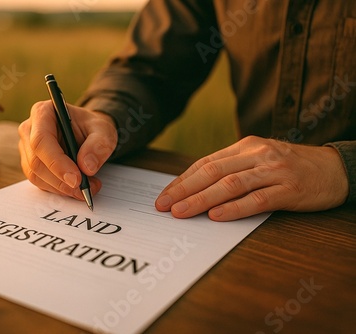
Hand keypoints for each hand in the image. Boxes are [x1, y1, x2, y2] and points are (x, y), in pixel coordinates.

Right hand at [19, 100, 117, 200]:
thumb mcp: (104, 130)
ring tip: (87, 187)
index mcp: (43, 113)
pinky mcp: (30, 164)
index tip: (76, 179)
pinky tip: (76, 187)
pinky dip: (59, 189)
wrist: (88, 133)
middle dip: (61, 180)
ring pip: (36, 175)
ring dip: (61, 187)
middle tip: (85, 189)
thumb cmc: (92, 128)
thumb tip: (86, 167)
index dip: (57, 163)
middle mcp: (29, 129)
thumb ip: (99, 145)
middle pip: (36, 161)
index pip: (41, 140)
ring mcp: (27, 148)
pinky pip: (40, 182)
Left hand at [155, 136, 348, 220]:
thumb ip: (232, 168)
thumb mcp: (259, 159)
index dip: (182, 180)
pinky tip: (217, 216)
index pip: (206, 163)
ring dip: (202, 199)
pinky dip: (235, 208)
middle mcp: (258, 154)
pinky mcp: (290, 189)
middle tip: (164, 205)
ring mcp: (275, 170)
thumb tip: (196, 186)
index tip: (164, 195)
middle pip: (213, 172)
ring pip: (231, 184)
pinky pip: (258, 199)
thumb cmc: (290, 166)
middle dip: (184, 190)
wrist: (336, 168)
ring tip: (181, 212)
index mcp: (246, 146)